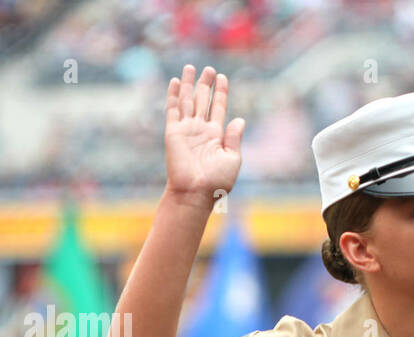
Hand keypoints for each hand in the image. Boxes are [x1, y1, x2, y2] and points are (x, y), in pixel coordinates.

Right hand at [164, 64, 244, 204]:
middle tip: (209, 69)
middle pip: (203, 100)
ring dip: (190, 84)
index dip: (221, 92)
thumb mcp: (232, 159)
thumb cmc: (217, 181)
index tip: (223, 77)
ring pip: (188, 101)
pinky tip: (176, 81)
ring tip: (191, 67)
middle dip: (206, 84)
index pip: (219, 108)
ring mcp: (186, 129)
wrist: (196, 192)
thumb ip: (234, 138)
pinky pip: (173, 110)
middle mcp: (201, 129)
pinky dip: (174, 95)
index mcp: (217, 135)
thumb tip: (240, 119)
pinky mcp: (173, 132)